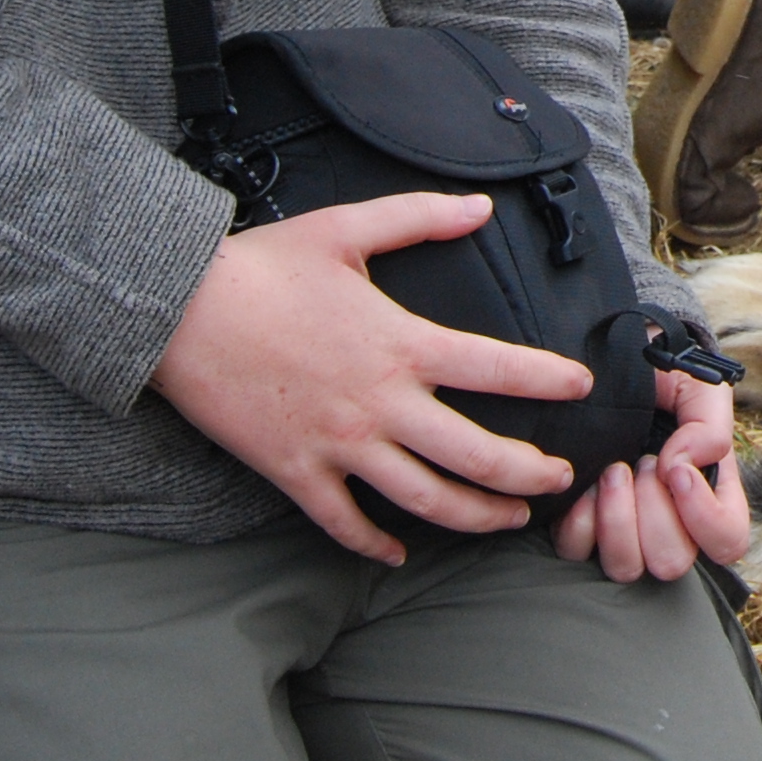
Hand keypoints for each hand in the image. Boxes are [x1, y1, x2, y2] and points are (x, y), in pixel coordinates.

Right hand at [151, 194, 589, 566]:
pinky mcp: (295, 472)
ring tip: (508, 520)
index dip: (547, 380)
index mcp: (402, 343)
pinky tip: (397, 554)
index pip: (496, 368)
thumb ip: (420, 218)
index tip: (583, 388)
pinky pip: (344, 523)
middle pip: (475, 456)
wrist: (179, 309)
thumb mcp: (348, 228)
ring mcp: (339, 445)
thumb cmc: (264, 265)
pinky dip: (375, 545)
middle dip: (528, 475)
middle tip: (559, 481)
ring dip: (475, 517)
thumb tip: (481, 206)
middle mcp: (381, 403)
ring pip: (424, 500)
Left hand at [555, 368, 750, 581]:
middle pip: (672, 563)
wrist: (607, 360)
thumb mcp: (697, 386)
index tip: (675, 468)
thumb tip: (684, 467)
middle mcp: (668, 524)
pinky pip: (578, 552)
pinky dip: (580, 522)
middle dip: (654, 512)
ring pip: (627, 568)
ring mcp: (623, 532)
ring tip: (612, 471)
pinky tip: (584, 484)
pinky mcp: (580, 529)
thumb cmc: (660, 375)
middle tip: (641, 463)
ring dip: (618, 519)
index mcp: (707, 495)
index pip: (728, 543)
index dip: (704, 518)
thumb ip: (710, 426)